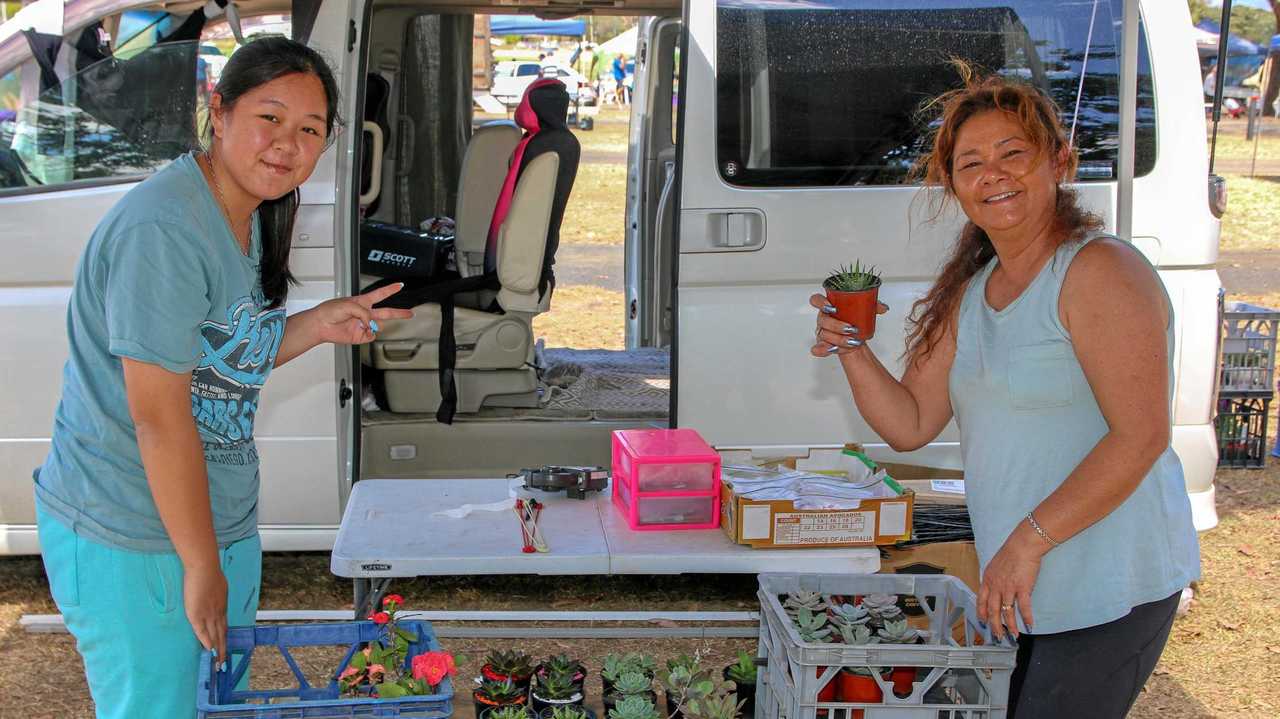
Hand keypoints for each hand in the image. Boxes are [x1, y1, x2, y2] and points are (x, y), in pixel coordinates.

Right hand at [184, 564, 228, 666]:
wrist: (204, 568)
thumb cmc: (208, 573)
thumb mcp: (217, 586)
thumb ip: (216, 594)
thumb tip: (214, 593)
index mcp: (222, 606)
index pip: (223, 626)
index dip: (224, 638)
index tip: (224, 648)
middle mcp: (217, 612)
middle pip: (222, 634)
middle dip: (223, 649)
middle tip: (223, 663)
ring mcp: (208, 614)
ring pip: (214, 635)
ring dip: (217, 649)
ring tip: (218, 662)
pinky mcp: (197, 614)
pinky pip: (202, 631)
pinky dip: (206, 641)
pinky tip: (208, 649)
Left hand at [309, 283, 413, 345]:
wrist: (321, 325)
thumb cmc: (330, 311)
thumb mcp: (349, 305)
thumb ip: (364, 313)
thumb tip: (372, 324)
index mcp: (362, 302)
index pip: (380, 294)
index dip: (391, 289)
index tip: (400, 285)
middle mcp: (365, 314)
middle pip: (386, 312)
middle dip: (399, 313)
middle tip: (410, 313)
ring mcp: (364, 325)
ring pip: (379, 326)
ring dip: (375, 324)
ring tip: (365, 324)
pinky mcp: (361, 336)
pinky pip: (372, 335)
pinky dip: (370, 333)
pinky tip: (363, 330)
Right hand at [809, 294, 889, 356]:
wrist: (855, 336)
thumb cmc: (855, 320)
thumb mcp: (864, 310)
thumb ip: (873, 306)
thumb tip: (883, 308)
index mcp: (829, 306)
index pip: (816, 300)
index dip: (821, 302)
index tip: (832, 307)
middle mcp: (823, 318)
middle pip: (823, 320)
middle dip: (837, 325)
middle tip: (851, 328)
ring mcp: (822, 332)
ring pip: (824, 334)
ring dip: (839, 339)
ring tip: (852, 341)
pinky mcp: (823, 344)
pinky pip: (818, 348)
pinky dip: (823, 349)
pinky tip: (831, 349)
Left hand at [976, 526, 1045, 640]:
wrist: (1023, 545)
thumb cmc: (1011, 552)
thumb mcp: (995, 564)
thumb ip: (994, 577)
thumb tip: (995, 586)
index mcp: (988, 579)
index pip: (981, 600)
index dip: (981, 612)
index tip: (983, 621)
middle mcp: (996, 586)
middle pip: (992, 610)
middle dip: (995, 625)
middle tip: (998, 636)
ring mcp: (1008, 588)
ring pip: (1007, 612)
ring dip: (1010, 626)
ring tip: (1014, 635)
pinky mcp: (1022, 588)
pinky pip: (1024, 607)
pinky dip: (1027, 618)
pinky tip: (1029, 626)